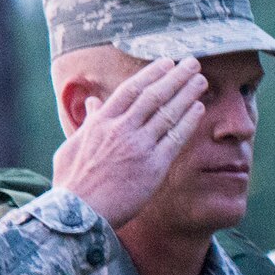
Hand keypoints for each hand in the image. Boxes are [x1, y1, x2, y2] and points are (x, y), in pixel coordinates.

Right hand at [52, 58, 206, 226]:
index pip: (131, 90)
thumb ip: (87, 123)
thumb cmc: (73, 183)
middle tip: (193, 63)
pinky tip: (200, 108)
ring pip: (167, 112)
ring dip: (186, 93)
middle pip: (154, 95)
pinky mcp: (153, 165)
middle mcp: (121, 129)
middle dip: (175, 76)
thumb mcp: (72, 146)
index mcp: (101, 122)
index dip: (152, 73)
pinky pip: (175, 137)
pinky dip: (188, 120)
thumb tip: (94, 103)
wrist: (80, 212)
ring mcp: (138, 146)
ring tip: (201, 80)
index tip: (167, 62)